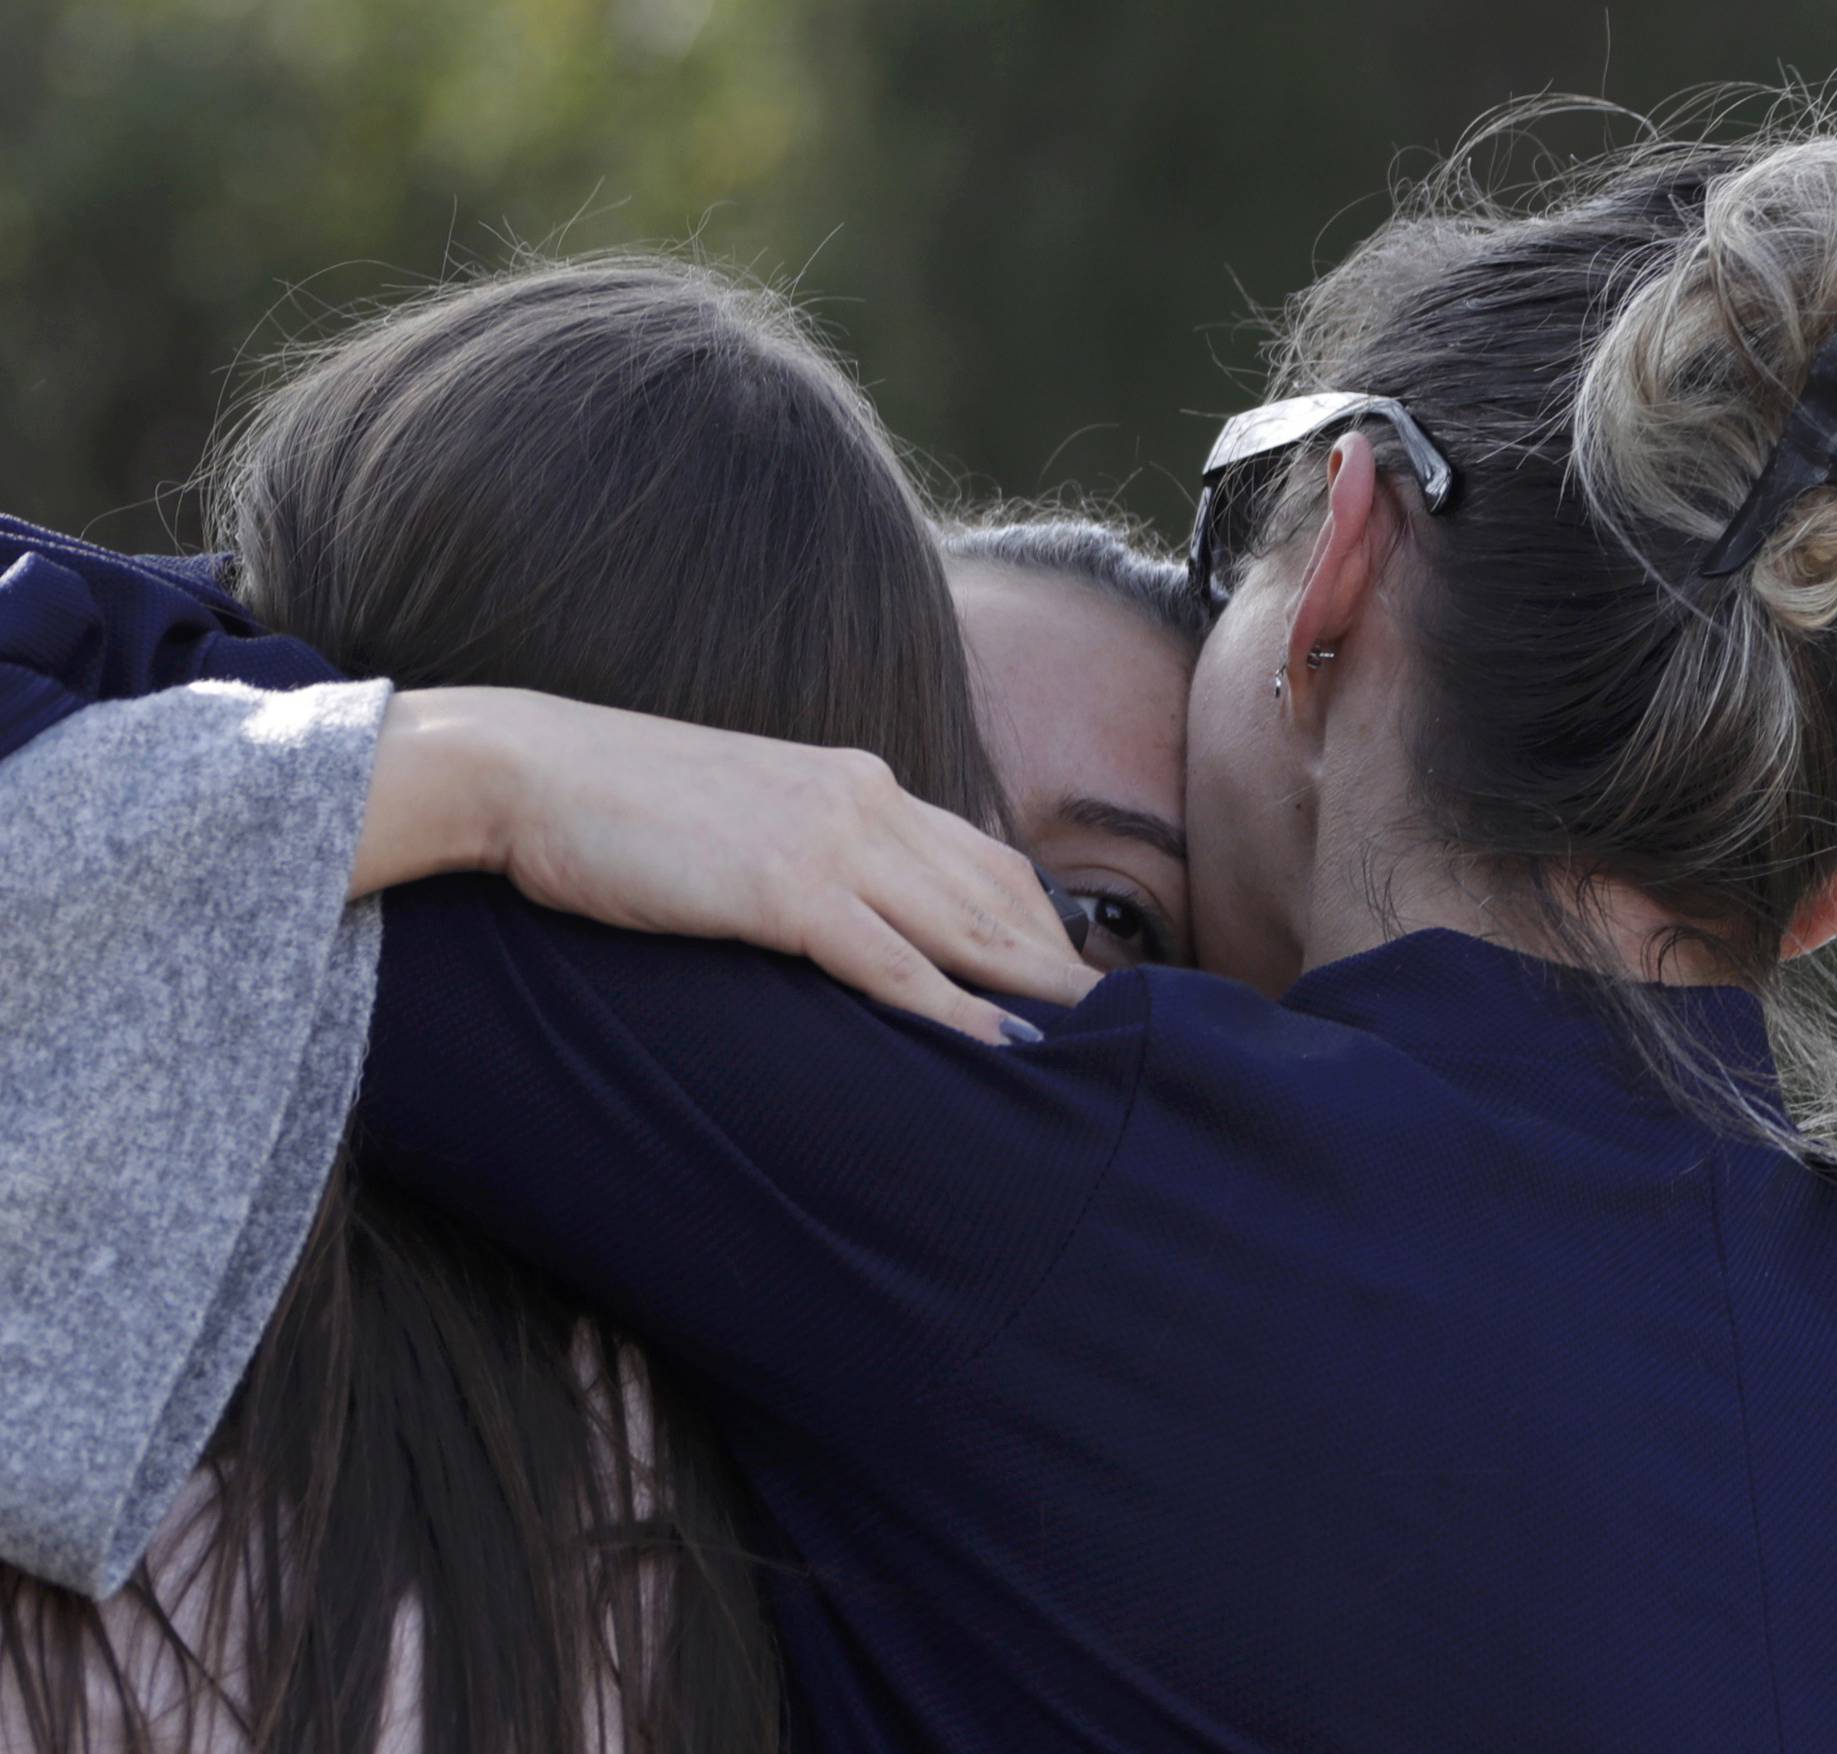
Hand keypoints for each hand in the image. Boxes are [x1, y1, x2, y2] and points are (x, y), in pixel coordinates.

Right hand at [359, 688, 1100, 1044]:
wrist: (529, 772)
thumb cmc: (621, 802)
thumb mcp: (741, 813)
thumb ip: (809, 845)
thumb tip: (848, 908)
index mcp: (854, 779)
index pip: (978, 855)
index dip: (1039, 919)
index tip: (1077, 972)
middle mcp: (861, 799)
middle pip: (994, 894)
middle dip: (1062, 961)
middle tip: (1125, 1024)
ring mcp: (827, 842)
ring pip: (964, 927)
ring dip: (1036, 989)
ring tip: (1098, 1047)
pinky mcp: (784, 889)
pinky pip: (893, 963)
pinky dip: (957, 1009)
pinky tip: (1004, 1046)